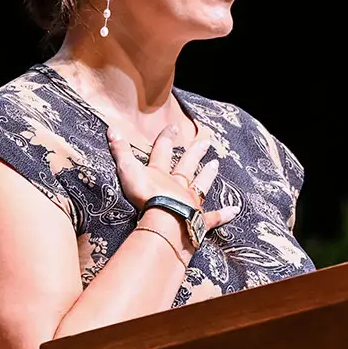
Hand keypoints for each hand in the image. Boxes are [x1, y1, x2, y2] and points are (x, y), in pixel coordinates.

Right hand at [107, 122, 239, 241]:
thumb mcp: (128, 172)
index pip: (163, 152)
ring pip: (202, 185)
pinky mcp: (199, 220)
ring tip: (217, 165)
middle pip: (188, 165)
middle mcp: (178, 185)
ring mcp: (191, 201)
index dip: (167, 139)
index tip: (174, 127)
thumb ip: (120, 152)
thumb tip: (112, 128)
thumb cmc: (146, 197)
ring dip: (209, 175)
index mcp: (161, 174)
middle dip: (195, 153)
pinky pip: (214, 217)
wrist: (165, 221)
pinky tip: (235, 210)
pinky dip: (224, 214)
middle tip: (206, 142)